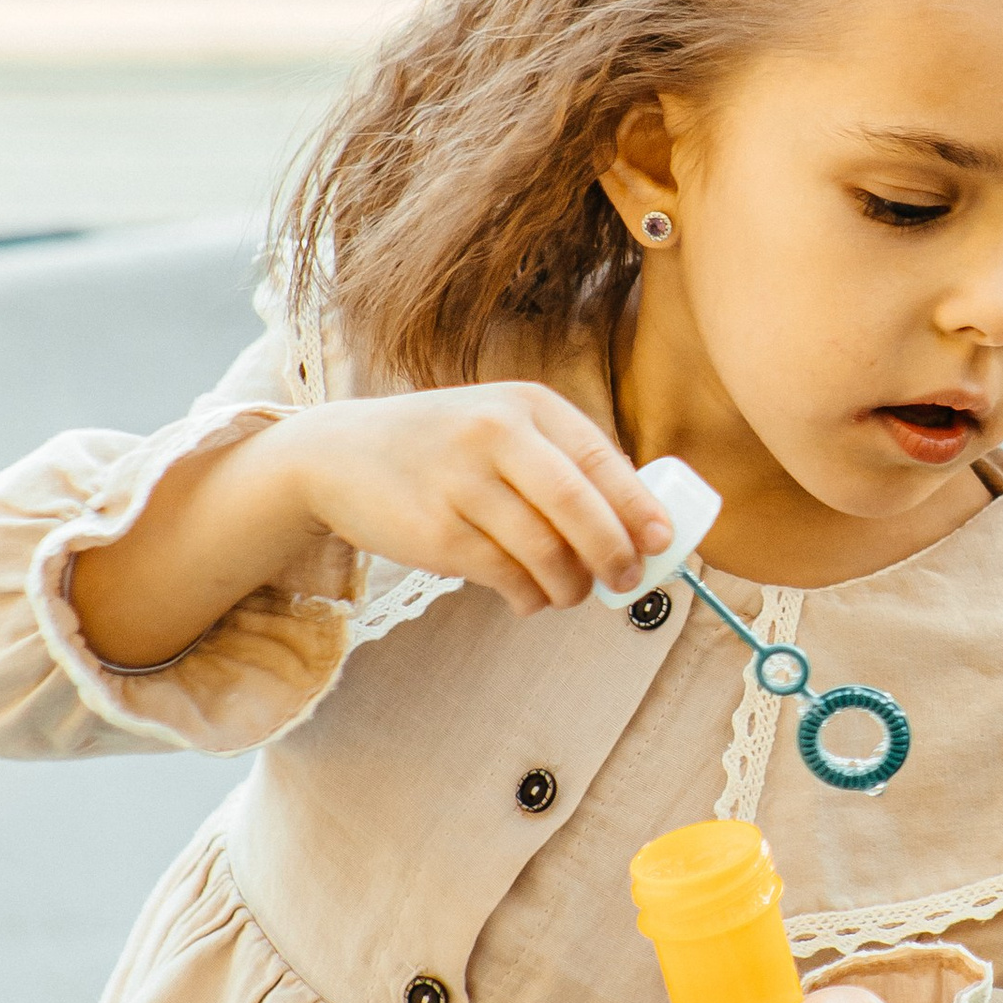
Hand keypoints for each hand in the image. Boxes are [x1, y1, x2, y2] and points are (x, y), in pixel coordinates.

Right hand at [267, 385, 670, 617]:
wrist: (338, 456)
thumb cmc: (440, 447)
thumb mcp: (498, 426)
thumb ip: (557, 461)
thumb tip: (634, 525)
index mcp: (524, 403)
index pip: (599, 459)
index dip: (637, 507)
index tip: (664, 542)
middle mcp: (493, 433)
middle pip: (579, 508)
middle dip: (614, 555)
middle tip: (627, 581)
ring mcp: (461, 481)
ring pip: (545, 551)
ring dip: (571, 586)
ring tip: (571, 594)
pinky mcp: (435, 530)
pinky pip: (504, 576)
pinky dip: (529, 597)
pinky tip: (530, 599)